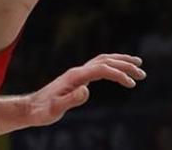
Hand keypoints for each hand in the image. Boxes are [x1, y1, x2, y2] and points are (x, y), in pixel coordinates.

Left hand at [21, 53, 145, 126]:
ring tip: (138, 65)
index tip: (131, 84)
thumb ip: (70, 100)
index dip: (118, 74)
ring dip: (121, 61)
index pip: (102, 69)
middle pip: (106, 61)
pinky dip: (113, 64)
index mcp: (76, 76)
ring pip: (104, 60)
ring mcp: (78, 72)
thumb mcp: (54, 110)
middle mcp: (78, 71)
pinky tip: (119, 70)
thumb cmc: (41, 111)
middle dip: (125, 65)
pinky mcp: (78, 77)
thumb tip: (87, 91)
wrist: (30, 108)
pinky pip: (100, 65)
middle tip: (142, 74)